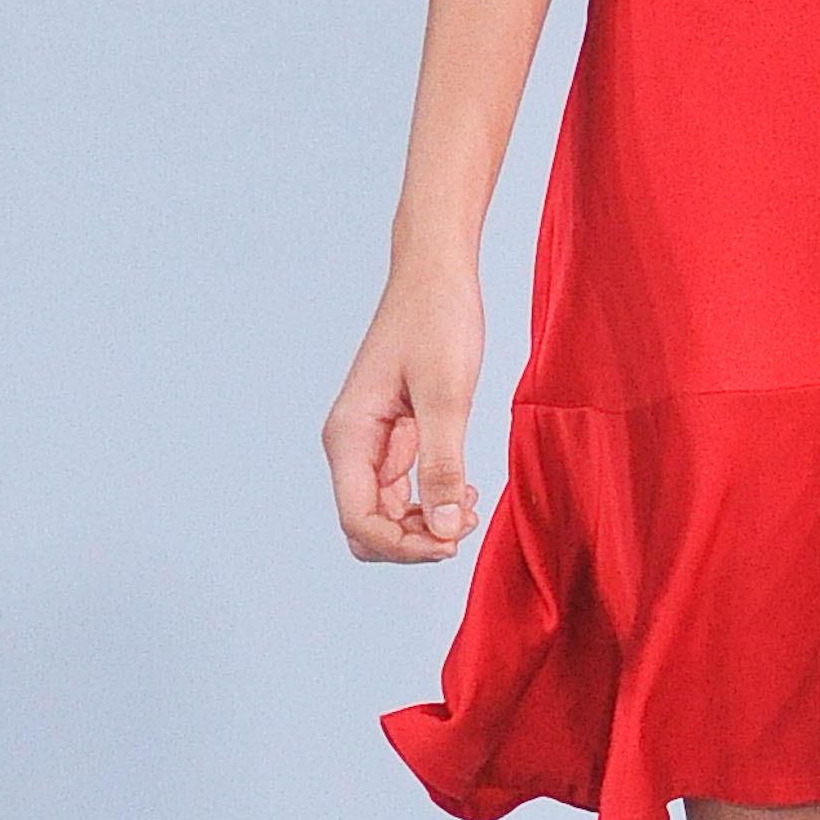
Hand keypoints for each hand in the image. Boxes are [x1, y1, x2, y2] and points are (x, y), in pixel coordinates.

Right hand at [323, 256, 485, 562]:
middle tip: (463, 524)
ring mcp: (371, 443)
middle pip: (367, 528)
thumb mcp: (447, 395)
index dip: (405, 547)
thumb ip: (444, 465)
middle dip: (412, 541)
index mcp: (349, 437)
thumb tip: (446, 531)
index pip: (359, 522)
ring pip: (386, 514)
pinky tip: (466, 489)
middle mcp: (351, 446)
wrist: (436, 273)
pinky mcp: (395, 436)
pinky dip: (432, 500)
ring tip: (471, 505)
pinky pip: (404, 490)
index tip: (453, 541)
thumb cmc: (437, 320)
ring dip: (426, 524)